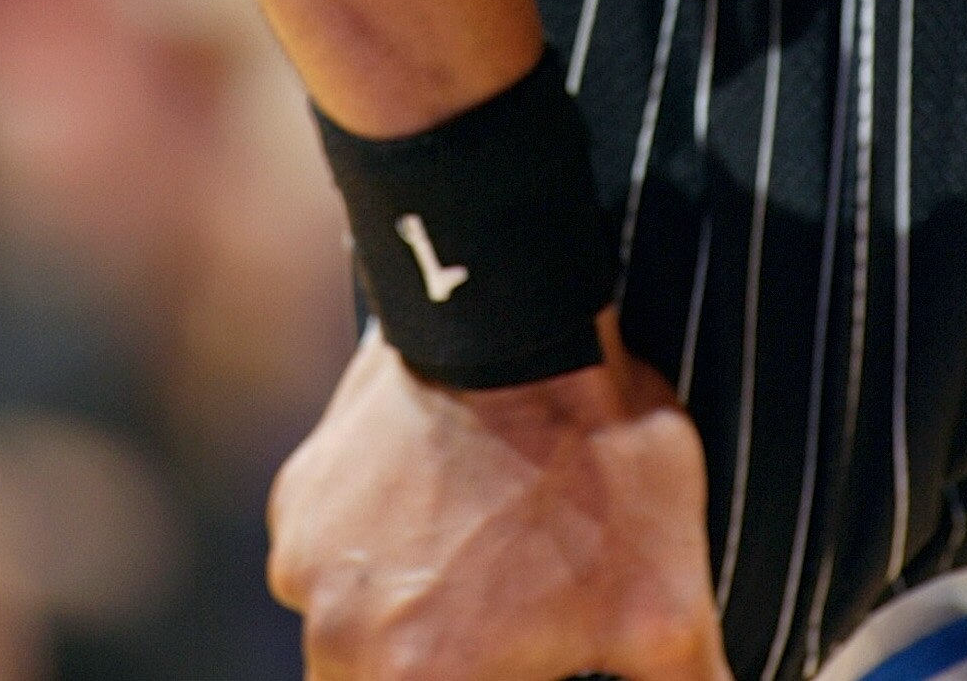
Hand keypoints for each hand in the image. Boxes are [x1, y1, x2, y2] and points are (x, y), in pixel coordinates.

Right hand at [268, 312, 727, 680]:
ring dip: (400, 616)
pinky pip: (327, 556)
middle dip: (438, 665)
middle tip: (492, 620)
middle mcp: (339, 634)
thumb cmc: (594, 467)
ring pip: (349, 630)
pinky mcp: (298, 493)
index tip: (508, 659)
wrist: (519, 320)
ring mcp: (306, 558)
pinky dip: (372, 549)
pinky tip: (435, 505)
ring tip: (473, 557)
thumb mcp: (668, 607)